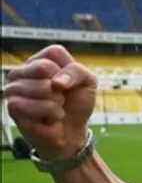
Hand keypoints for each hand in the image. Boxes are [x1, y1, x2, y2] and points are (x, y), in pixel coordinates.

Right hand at [4, 45, 97, 160]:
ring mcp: (14, 89)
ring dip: (56, 102)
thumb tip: (56, 82)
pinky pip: (30, 104)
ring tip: (54, 108)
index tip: (69, 83)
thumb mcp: (88, 82)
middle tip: (60, 98)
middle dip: (61, 87)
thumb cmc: (77, 103)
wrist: (72, 131)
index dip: (68, 70)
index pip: (53, 52)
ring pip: (40, 87)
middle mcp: (23, 72)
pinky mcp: (12, 107)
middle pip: (43, 67)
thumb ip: (77, 71)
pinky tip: (47, 118)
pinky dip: (47, 113)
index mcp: (40, 61)